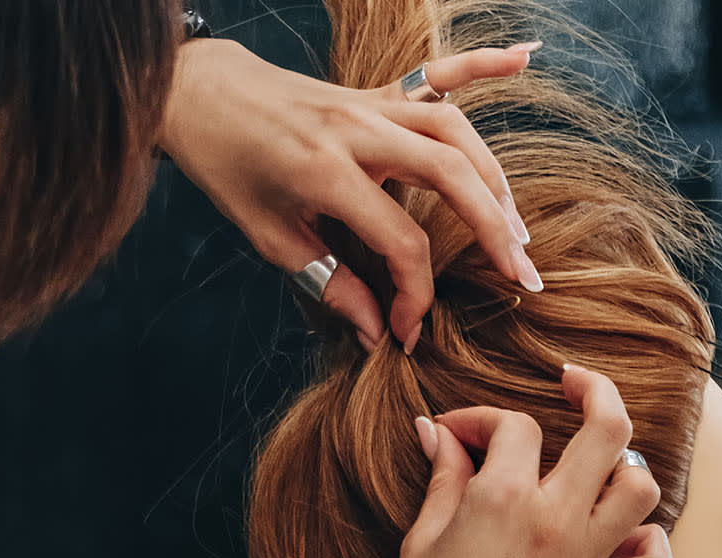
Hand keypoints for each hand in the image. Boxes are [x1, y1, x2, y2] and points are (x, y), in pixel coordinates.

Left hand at [161, 38, 544, 353]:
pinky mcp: (374, 90)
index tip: (406, 332)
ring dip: (495, 179)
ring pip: (454, 131)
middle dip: (494, 231)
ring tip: (515, 230)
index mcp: (325, 172)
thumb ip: (328, 282)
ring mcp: (369, 103)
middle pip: (450, 176)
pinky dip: (483, 64)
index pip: (400, 240)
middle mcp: (357, 131)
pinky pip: (436, 72)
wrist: (198, 93)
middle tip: (523, 280)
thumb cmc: (227, 166)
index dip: (414, 294)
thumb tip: (376, 330)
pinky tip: (523, 62)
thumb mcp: (268, 234)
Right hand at [399, 365, 672, 557]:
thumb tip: (436, 432)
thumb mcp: (422, 541)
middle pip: (609, 430)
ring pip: (642, 488)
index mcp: (504, 500)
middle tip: (575, 383)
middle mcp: (557, 521)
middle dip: (595, 391)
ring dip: (623, 470)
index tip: (457, 433)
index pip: (514, 425)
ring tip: (595, 469)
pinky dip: (646, 542)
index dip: (481, 418)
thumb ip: (442, 480)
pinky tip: (618, 538)